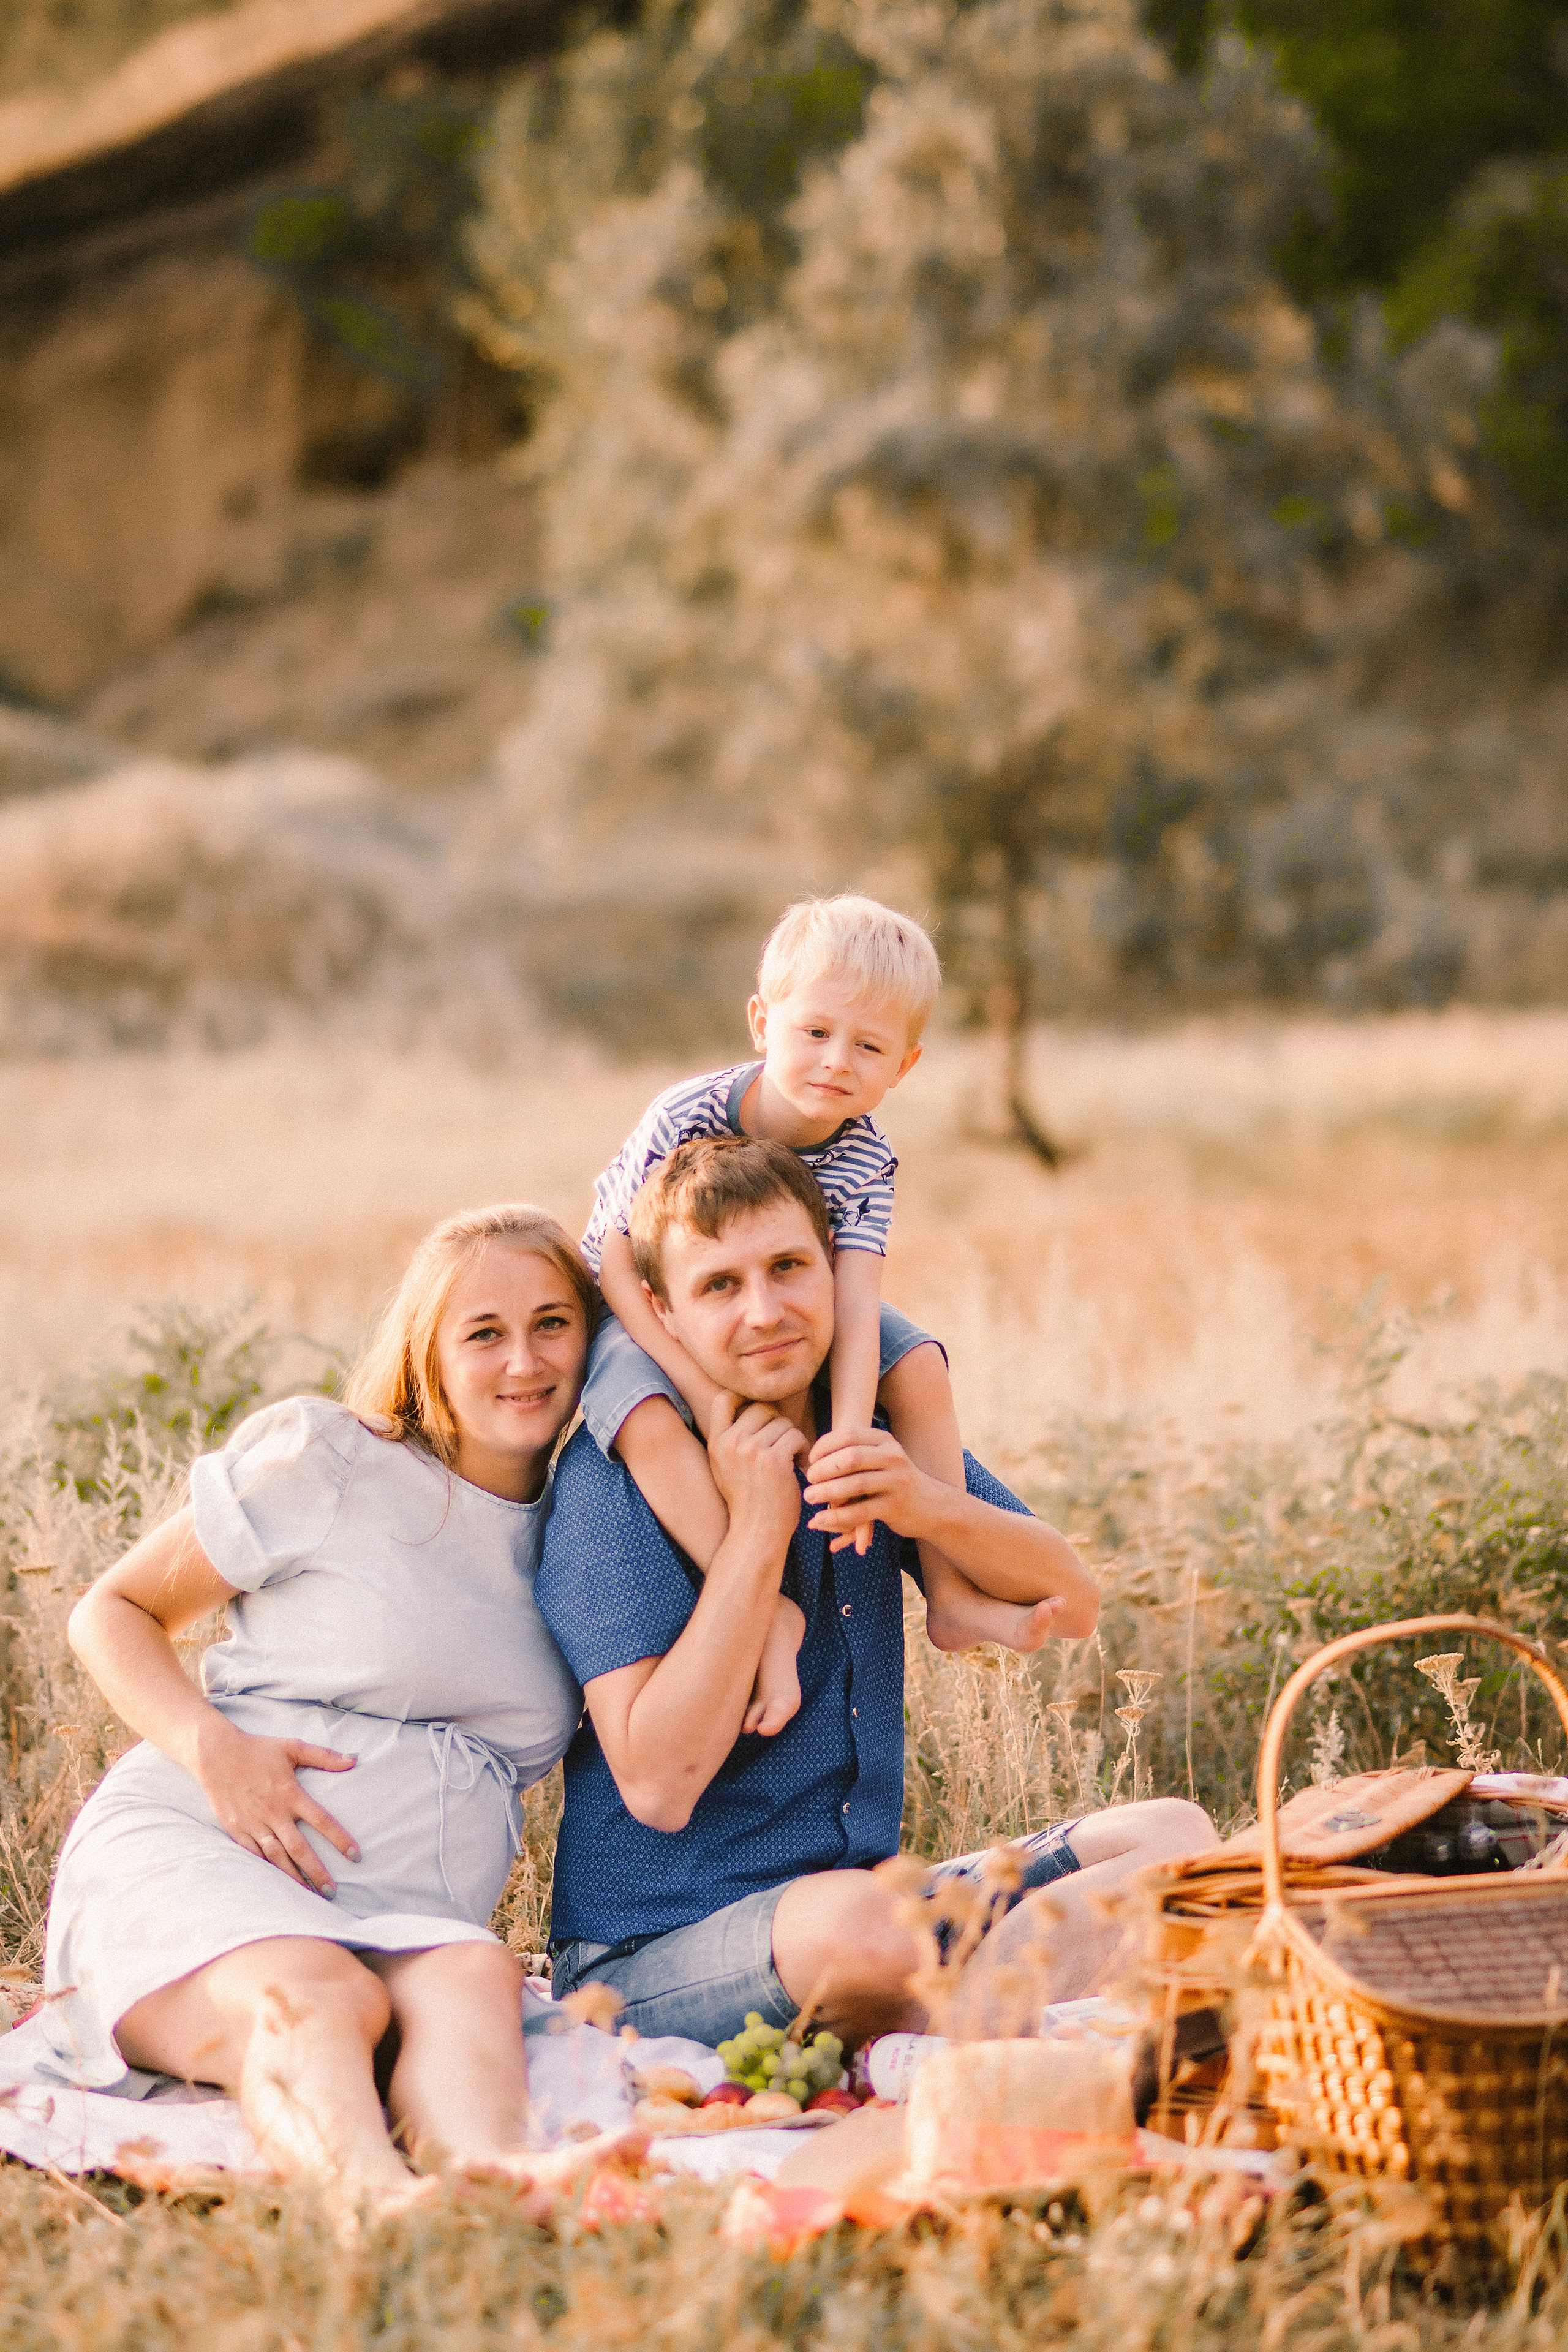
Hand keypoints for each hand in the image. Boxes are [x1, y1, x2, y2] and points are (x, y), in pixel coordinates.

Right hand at [191, 1716, 358, 1895]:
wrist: (215, 1753)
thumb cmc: (257, 1749)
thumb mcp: (292, 1747)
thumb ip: (324, 1756)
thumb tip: (354, 1760)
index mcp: (290, 1793)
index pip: (322, 1820)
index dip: (340, 1839)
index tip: (355, 1856)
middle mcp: (273, 1812)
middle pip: (299, 1848)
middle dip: (317, 1872)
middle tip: (332, 1892)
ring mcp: (253, 1823)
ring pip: (276, 1857)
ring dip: (293, 1877)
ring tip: (308, 1895)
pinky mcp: (236, 1829)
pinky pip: (253, 1855)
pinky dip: (266, 1870)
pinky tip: (276, 1884)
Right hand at [707, 1393, 807, 1552]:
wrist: (756, 1532)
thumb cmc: (747, 1500)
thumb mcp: (724, 1466)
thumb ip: (730, 1438)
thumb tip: (744, 1402)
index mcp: (716, 1442)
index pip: (724, 1398)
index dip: (744, 1397)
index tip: (760, 1415)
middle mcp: (731, 1443)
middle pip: (762, 1407)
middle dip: (777, 1423)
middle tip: (781, 1446)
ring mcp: (752, 1451)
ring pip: (783, 1422)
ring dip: (792, 1439)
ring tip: (789, 1460)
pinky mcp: (774, 1461)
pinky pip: (796, 1437)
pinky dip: (802, 1450)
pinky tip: (797, 1467)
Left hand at [802, 1426, 931, 1543]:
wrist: (931, 1505)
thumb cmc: (892, 1479)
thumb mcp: (880, 1458)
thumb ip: (855, 1451)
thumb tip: (815, 1454)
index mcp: (885, 1440)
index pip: (848, 1435)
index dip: (824, 1446)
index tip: (811, 1460)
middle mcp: (893, 1457)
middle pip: (850, 1457)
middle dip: (824, 1469)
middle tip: (809, 1480)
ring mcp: (897, 1482)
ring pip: (855, 1485)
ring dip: (827, 1492)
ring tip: (809, 1497)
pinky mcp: (895, 1507)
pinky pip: (860, 1512)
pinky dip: (837, 1517)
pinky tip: (820, 1520)